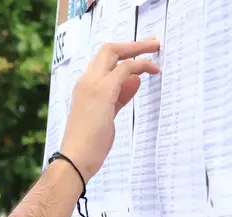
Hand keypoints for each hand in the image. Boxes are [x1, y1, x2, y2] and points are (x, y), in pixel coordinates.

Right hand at [60, 39, 160, 181]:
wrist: (75, 157)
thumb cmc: (88, 143)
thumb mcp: (107, 115)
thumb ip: (119, 97)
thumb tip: (134, 81)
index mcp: (83, 88)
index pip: (103, 62)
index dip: (122, 55)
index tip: (139, 54)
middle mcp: (86, 81)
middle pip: (108, 50)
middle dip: (132, 45)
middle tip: (152, 43)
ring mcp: (93, 84)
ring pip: (115, 52)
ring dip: (139, 49)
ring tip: (156, 49)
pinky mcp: (103, 90)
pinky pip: (126, 68)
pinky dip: (141, 65)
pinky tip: (153, 70)